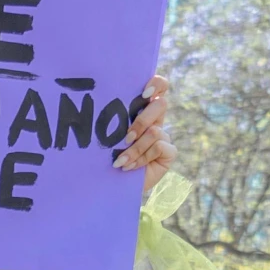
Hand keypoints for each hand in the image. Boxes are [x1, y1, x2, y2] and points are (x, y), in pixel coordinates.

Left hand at [115, 73, 172, 193]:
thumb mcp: (108, 137)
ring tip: (121, 161)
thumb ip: (111, 121)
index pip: (159, 86)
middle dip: (142, 121)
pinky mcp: (169, 152)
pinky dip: (141, 159)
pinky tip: (130, 167)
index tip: (144, 92)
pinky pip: (158, 147)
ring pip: (155, 131)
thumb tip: (101, 108)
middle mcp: (155, 120)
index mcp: (142, 110)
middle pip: (160, 105)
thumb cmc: (107, 157)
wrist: (113, 185)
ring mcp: (163, 136)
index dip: (157, 84)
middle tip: (126, 138)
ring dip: (135, 149)